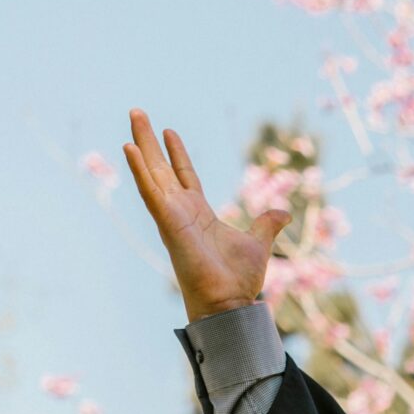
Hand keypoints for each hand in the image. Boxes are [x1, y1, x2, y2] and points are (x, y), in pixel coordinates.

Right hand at [120, 109, 289, 322]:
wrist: (230, 302)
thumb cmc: (238, 279)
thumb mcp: (258, 243)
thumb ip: (267, 224)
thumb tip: (283, 213)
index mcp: (199, 214)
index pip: (184, 176)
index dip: (176, 153)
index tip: (168, 131)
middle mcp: (180, 211)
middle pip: (161, 167)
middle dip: (149, 140)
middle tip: (137, 112)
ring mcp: (171, 216)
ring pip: (151, 173)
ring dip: (139, 145)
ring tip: (132, 117)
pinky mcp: (167, 223)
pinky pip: (150, 192)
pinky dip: (139, 171)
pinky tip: (129, 149)